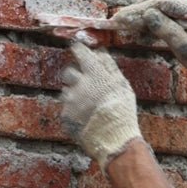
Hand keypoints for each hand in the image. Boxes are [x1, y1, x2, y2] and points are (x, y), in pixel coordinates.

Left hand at [60, 42, 141, 170]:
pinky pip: (66, 108)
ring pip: (66, 90)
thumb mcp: (122, 84)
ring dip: (73, 93)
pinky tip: (84, 117)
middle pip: (68, 71)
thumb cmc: (122, 109)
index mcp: (93, 73)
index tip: (78, 50)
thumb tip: (100, 51)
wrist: (114, 138)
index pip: (79, 51)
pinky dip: (73, 110)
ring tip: (87, 104)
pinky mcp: (65, 115)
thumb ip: (109, 65)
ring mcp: (69, 100)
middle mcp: (78, 83)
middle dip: (74, 74)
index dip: (78, 49)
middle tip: (84, 82)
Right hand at [112, 0, 186, 89]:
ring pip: (160, 4)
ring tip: (127, 25)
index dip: (137, 10)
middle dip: (137, 10)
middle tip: (118, 21)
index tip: (120, 19)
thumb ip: (165, 28)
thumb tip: (147, 14)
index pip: (159, 3)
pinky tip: (140, 27)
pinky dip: (152, 18)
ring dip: (143, 13)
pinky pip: (166, 12)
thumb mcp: (183, 47)